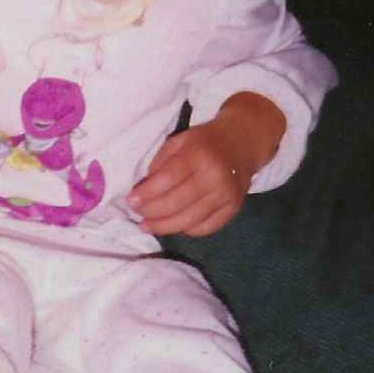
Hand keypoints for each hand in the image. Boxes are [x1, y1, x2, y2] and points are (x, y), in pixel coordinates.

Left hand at [127, 92, 285, 236]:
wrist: (242, 143)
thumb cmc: (204, 142)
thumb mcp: (179, 142)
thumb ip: (160, 163)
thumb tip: (144, 190)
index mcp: (199, 155)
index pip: (169, 178)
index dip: (147, 193)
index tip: (131, 201)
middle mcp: (215, 176)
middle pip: (178, 202)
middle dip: (152, 212)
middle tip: (137, 214)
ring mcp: (227, 195)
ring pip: (191, 219)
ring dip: (165, 226)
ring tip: (147, 226)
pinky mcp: (234, 208)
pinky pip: (208, 227)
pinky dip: (187, 230)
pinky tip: (174, 226)